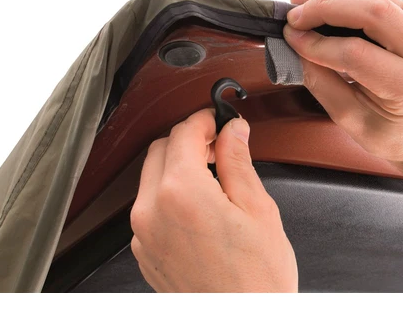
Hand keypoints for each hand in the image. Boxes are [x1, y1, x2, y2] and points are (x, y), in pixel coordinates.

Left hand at [129, 109, 297, 291]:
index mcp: (182, 193)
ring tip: (212, 176)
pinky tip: (198, 204)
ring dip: (176, 166)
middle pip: (160, 149)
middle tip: (218, 146)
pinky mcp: (145, 251)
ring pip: (150, 177)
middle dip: (188, 140)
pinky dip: (168, 194)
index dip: (205, 120)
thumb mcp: (258, 210)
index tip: (219, 121)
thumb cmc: (256, 281)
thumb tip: (233, 131)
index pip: (183, 133)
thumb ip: (239, 162)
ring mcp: (143, 234)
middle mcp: (152, 211)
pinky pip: (148, 207)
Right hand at [283, 0, 402, 185]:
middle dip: (327, 5)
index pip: (357, 53)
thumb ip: (321, 81)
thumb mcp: (350, 120)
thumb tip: (296, 45)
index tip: (291, 38)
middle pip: (376, 10)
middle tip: (293, 14)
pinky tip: (325, 0)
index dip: (318, 43)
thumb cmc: (389, 134)